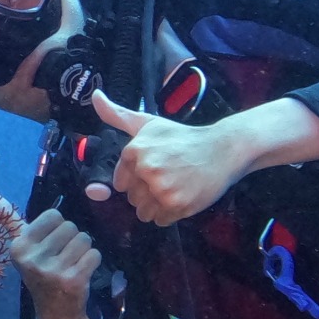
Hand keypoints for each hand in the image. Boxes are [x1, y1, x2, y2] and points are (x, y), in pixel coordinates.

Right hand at [0, 194, 109, 318]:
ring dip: (83, 250)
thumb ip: (6, 218)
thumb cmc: (41, 272)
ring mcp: (52, 271)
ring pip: (84, 239)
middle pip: (70, 226)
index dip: (56, 229)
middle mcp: (32, 258)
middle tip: (62, 259)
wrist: (57, 314)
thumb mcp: (22, 247)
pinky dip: (92, 262)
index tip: (48, 247)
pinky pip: (94, 254)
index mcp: (18, 246)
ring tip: (72, 265)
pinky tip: (81, 274)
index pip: (53, 215)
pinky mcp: (72, 280)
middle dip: (70, 240)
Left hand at [88, 90, 318, 225]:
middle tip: (170, 176)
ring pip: (144, 212)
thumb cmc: (182, 137)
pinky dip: (170, 214)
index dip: (138, 178)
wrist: (223, 149)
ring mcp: (161, 188)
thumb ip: (118, 115)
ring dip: (157, 206)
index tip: (156, 168)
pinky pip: (160, 221)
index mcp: (134, 150)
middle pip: (132, 198)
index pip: (120, 182)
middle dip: (147, 192)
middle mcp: (145, 169)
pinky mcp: (176, 205)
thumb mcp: (148, 123)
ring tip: (176, 187)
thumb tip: (96, 97)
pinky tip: (183, 196)